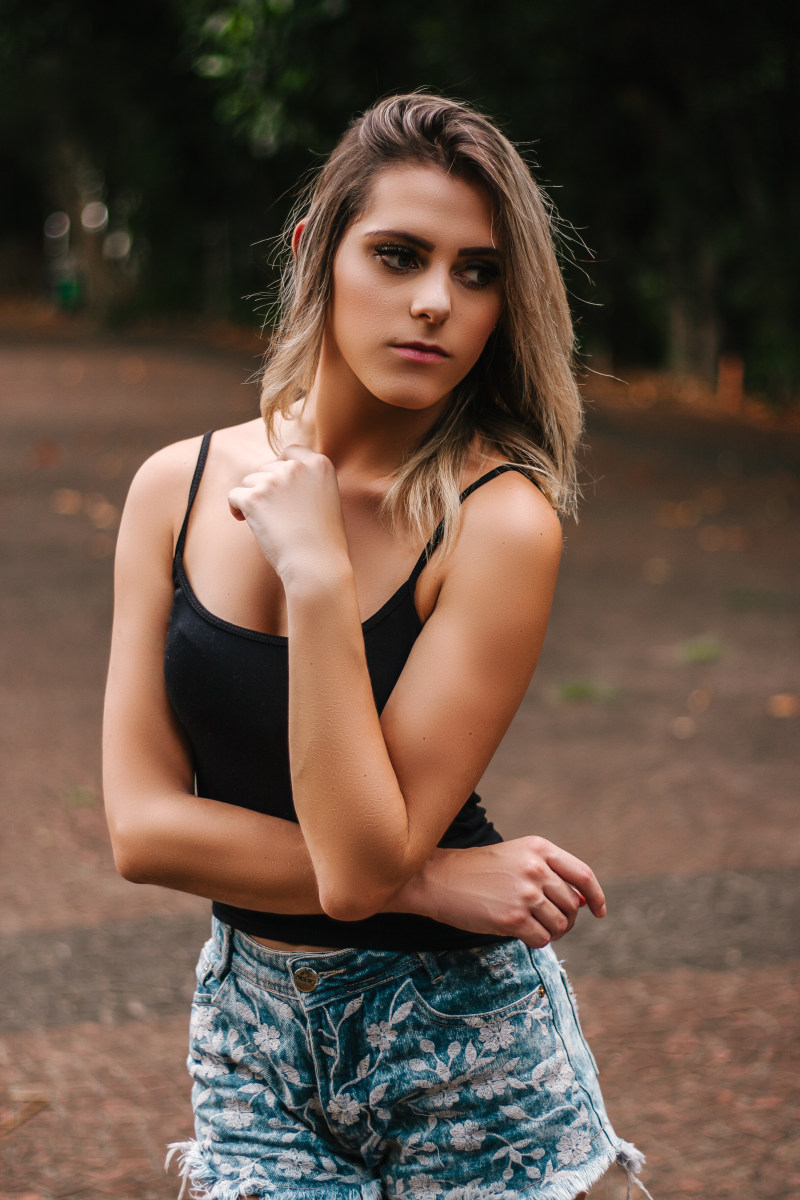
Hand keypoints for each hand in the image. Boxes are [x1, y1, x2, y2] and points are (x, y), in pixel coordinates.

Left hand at [228, 445, 348, 582]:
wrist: (316, 565)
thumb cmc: (323, 541)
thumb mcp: (327, 499)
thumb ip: (308, 481)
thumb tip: (278, 474)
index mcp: (320, 464)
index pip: (290, 452)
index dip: (281, 469)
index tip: (280, 488)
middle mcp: (297, 467)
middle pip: (266, 467)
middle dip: (265, 487)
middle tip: (274, 514)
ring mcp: (274, 480)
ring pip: (249, 481)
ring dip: (252, 499)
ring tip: (266, 523)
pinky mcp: (254, 497)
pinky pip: (234, 495)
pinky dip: (236, 509)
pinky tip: (246, 522)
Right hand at [400, 836, 605, 948]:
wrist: (440, 878)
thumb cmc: (480, 869)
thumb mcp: (517, 857)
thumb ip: (550, 873)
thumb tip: (584, 904)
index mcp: (539, 848)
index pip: (583, 875)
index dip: (596, 896)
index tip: (599, 911)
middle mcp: (536, 868)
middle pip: (572, 904)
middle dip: (566, 919)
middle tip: (550, 923)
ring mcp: (525, 893)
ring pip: (560, 924)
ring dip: (553, 932)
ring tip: (534, 928)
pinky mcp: (513, 918)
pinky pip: (542, 939)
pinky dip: (537, 941)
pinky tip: (522, 934)